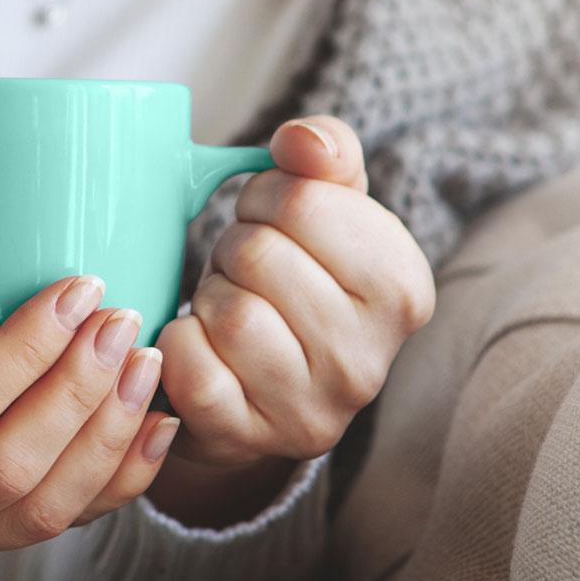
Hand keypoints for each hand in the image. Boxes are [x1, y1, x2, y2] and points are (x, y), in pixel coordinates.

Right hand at [0, 276, 177, 571]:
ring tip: (143, 361)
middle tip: (119, 321)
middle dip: (77, 391)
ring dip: (108, 434)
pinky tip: (155, 421)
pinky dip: (122, 475)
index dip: (24, 353)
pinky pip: (68, 523)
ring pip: (44, 508)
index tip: (74, 291)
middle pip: (8, 467)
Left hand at [150, 116, 435, 525]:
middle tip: (241, 269)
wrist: (258, 390)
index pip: (305, 200)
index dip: (266, 196)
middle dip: (233, 247)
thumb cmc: (293, 282)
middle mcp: (368, 361)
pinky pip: (191, 365)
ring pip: (230, 313)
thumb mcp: (327, 209)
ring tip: (227, 307)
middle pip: (260, 255)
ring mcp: (309, 410)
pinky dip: (177, 342)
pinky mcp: (245, 439)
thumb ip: (326, 154)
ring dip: (208, 296)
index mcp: (402, 289)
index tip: (270, 219)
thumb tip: (302, 142)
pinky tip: (199, 344)